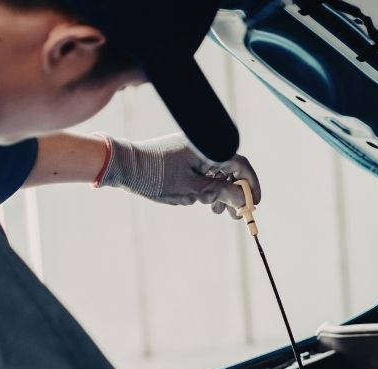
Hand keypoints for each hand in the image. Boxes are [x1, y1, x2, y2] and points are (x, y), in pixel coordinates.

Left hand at [97, 133, 260, 216]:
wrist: (124, 166)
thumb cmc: (156, 176)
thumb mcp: (193, 190)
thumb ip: (222, 193)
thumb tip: (243, 198)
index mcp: (209, 148)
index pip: (241, 164)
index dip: (250, 186)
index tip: (253, 204)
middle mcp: (204, 146)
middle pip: (232, 169)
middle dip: (236, 192)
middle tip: (236, 214)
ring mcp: (194, 150)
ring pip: (219, 172)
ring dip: (223, 192)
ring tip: (218, 212)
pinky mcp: (185, 156)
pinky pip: (206, 171)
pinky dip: (210, 187)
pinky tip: (206, 202)